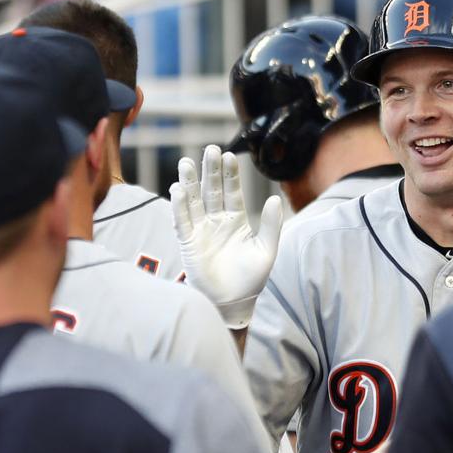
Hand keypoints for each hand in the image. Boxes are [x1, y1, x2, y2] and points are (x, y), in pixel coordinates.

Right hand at [170, 145, 283, 329]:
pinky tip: (178, 189)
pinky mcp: (188, 243)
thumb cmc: (252, 279)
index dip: (230, 175)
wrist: (234, 303)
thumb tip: (274, 199)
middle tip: (210, 149)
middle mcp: (217, 221)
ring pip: (194, 201)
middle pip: (212, 190)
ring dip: (190, 182)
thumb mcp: (266, 250)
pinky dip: (180, 205)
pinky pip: (183, 221)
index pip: (232, 192)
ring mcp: (201, 231)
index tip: (229, 156)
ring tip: (187, 162)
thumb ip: (270, 225)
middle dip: (211, 171)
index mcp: (236, 220)